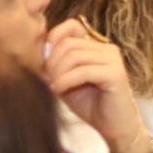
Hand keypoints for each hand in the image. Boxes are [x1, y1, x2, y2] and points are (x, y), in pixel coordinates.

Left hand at [42, 20, 145, 150]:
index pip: (72, 26)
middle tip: (47, 80)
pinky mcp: (115, 74)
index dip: (53, 38)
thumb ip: (55, 64)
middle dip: (51, 62)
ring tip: (53, 87)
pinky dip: (66, 81)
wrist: (112, 127)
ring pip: (74, 56)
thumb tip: (37, 53)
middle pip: (68, 43)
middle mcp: (108, 49)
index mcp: (96, 46)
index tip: (43, 61)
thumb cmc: (90, 104)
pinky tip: (59, 90)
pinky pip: (83, 71)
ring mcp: (114, 60)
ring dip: (57, 73)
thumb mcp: (66, 80)